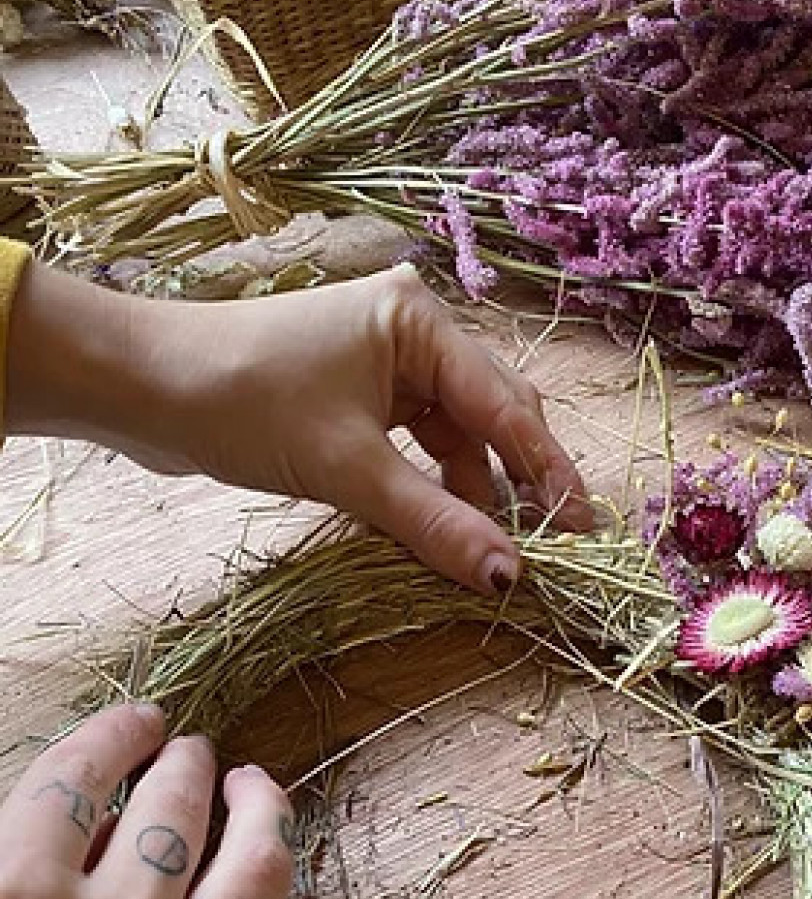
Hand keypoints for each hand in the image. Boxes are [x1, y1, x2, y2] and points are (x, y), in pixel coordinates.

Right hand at [0, 704, 298, 898]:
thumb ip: (12, 868)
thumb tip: (74, 811)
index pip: (80, 777)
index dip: (114, 734)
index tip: (138, 719)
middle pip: (174, 811)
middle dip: (187, 765)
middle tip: (193, 751)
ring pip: (255, 877)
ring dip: (262, 815)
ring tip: (255, 790)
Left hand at [7, 262, 592, 595]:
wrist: (141, 386)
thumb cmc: (243, 401)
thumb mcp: (349, 468)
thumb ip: (435, 521)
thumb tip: (509, 576)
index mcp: (421, 322)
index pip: (507, 407)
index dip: (548, 474)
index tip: (583, 532)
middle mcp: (413, 332)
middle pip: (492, 415)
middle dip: (520, 481)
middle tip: (554, 546)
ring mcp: (384, 363)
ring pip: (455, 435)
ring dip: (475, 491)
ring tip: (498, 550)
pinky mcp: (356, 395)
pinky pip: (417, 445)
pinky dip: (433, 487)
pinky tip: (447, 529)